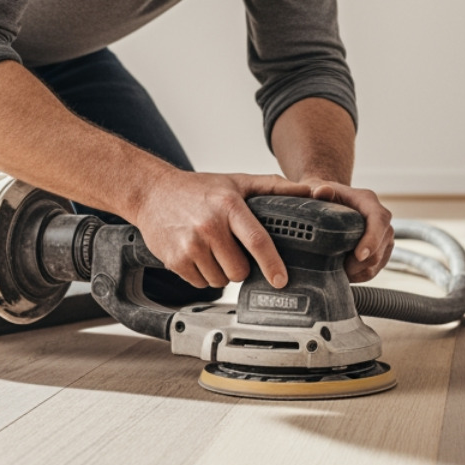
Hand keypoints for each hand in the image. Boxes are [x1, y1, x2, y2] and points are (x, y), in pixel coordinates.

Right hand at [131, 170, 311, 288]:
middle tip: (233, 250)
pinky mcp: (175, 260)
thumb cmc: (199, 189)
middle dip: (242, 267)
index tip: (280, 280)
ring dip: (222, 272)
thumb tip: (311, 191)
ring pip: (221, 281)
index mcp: (228, 205)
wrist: (152, 192)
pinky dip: (203, 275)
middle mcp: (209, 226)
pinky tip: (198, 255)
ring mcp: (190, 245)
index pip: (256, 240)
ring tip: (213, 250)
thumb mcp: (237, 181)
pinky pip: (201, 283)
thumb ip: (274, 187)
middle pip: (239, 270)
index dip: (272, 264)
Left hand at [304, 180, 392, 281]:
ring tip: (337, 271)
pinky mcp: (380, 251)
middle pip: (381, 245)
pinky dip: (358, 275)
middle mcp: (381, 219)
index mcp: (368, 201)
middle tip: (337, 268)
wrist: (328, 201)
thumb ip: (319, 190)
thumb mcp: (316, 189)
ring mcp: (383, 236)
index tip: (358, 255)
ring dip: (358, 271)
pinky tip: (342, 273)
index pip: (379, 220)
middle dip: (360, 262)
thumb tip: (321, 192)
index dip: (372, 239)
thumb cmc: (320, 195)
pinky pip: (374, 269)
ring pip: (378, 261)